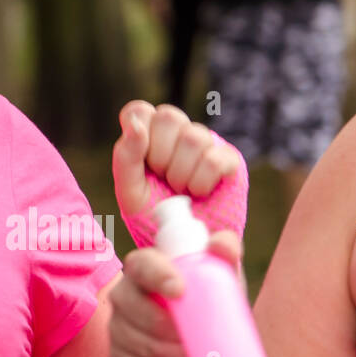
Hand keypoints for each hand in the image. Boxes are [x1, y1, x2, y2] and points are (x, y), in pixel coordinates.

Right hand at [109, 232, 242, 356]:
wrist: (198, 328)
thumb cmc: (206, 293)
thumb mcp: (219, 272)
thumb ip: (225, 252)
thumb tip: (222, 245)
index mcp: (143, 266)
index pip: (141, 265)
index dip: (157, 275)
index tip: (181, 291)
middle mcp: (123, 292)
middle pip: (133, 309)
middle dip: (168, 328)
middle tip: (198, 339)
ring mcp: (117, 323)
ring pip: (138, 342)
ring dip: (170, 355)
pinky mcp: (119, 351)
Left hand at [112, 101, 240, 217]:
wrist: (183, 245)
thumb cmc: (153, 215)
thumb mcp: (129, 190)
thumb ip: (126, 155)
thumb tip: (135, 124)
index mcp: (148, 135)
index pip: (139, 110)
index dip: (139, 133)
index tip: (142, 161)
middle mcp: (177, 133)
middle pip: (168, 116)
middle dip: (160, 155)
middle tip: (162, 179)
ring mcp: (205, 143)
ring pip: (193, 136)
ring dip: (180, 173)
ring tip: (180, 190)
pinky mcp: (229, 159)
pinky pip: (214, 159)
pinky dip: (200, 182)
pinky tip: (199, 193)